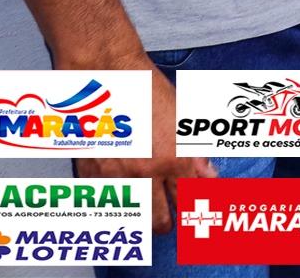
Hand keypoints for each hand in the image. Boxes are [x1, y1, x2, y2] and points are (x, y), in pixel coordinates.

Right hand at [71, 57, 214, 232]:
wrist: (103, 77)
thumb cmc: (146, 90)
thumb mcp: (182, 117)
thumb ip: (196, 152)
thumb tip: (209, 175)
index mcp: (172, 158)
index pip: (190, 199)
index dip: (195, 206)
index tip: (196, 207)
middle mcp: (144, 173)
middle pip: (160, 221)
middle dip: (169, 223)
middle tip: (172, 217)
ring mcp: (114, 177)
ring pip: (132, 217)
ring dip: (143, 216)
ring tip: (149, 209)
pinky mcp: (90, 175)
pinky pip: (105, 203)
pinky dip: (116, 202)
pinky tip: (122, 193)